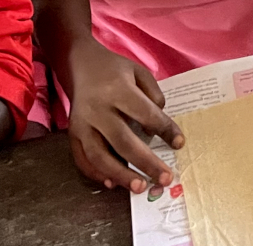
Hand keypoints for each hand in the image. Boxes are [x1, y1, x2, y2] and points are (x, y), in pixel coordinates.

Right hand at [67, 37, 184, 192]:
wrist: (80, 65)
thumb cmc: (114, 71)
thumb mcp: (139, 71)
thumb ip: (153, 95)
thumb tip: (157, 129)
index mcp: (118, 89)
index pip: (145, 114)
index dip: (165, 130)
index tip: (179, 143)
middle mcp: (98, 109)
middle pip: (123, 141)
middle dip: (146, 163)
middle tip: (165, 178)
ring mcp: (82, 123)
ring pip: (100, 156)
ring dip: (121, 175)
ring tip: (140, 187)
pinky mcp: (72, 134)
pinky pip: (82, 159)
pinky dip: (97, 174)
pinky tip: (113, 183)